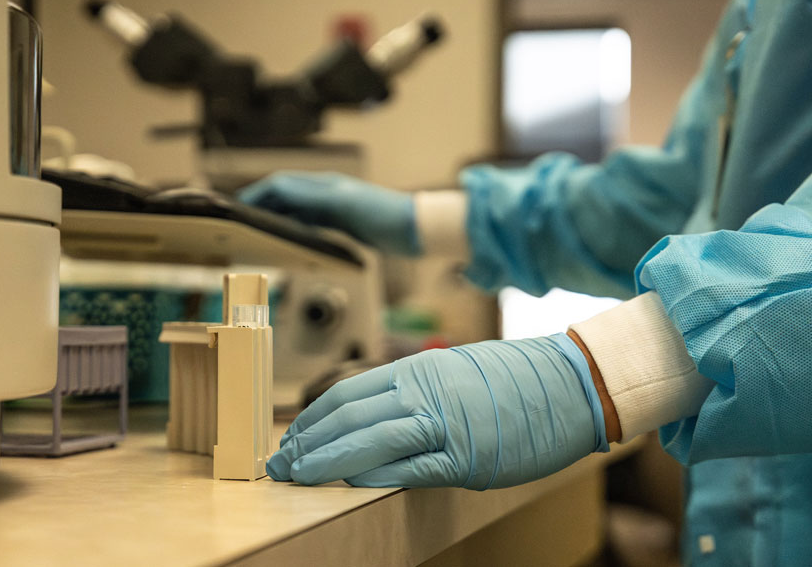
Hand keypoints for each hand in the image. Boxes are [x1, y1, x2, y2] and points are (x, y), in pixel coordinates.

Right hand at [237, 171, 420, 254]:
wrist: (415, 229)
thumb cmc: (384, 213)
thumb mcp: (342, 204)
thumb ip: (309, 197)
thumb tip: (277, 189)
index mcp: (323, 185)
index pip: (280, 184)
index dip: (257, 193)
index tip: (238, 207)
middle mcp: (326, 193)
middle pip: (285, 196)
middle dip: (262, 205)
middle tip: (241, 222)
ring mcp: (335, 209)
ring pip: (296, 210)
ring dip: (276, 217)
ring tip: (258, 231)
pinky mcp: (345, 225)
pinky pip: (311, 225)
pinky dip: (295, 230)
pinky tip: (290, 241)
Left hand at [267, 334, 607, 488]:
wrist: (570, 382)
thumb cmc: (514, 380)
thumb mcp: (453, 371)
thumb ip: (413, 391)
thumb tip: (375, 415)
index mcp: (417, 369)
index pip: (347, 392)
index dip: (313, 418)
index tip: (292, 437)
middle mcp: (422, 390)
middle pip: (348, 415)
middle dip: (307, 442)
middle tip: (281, 463)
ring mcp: (443, 422)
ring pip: (369, 438)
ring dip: (327, 459)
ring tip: (298, 476)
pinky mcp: (465, 455)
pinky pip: (409, 466)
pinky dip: (374, 474)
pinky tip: (347, 483)